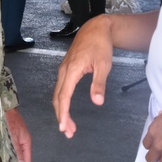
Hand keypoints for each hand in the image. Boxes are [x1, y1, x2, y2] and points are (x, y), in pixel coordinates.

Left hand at [4, 108, 31, 161]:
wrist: (2, 105)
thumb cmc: (8, 118)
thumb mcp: (12, 134)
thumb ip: (16, 149)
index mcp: (26, 142)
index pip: (28, 161)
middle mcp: (23, 142)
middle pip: (23, 160)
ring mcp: (17, 140)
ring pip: (16, 156)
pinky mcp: (10, 137)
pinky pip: (11, 151)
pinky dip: (9, 158)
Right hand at [52, 16, 114, 138]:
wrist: (96, 29)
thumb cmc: (100, 45)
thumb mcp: (104, 65)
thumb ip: (99, 84)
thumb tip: (97, 101)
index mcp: (72, 70)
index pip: (64, 96)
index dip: (63, 113)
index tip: (64, 127)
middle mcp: (64, 70)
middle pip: (57, 98)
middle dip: (61, 116)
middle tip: (68, 132)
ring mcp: (63, 69)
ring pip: (58, 94)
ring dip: (61, 110)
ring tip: (69, 125)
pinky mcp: (66, 69)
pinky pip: (60, 88)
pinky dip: (62, 101)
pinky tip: (67, 108)